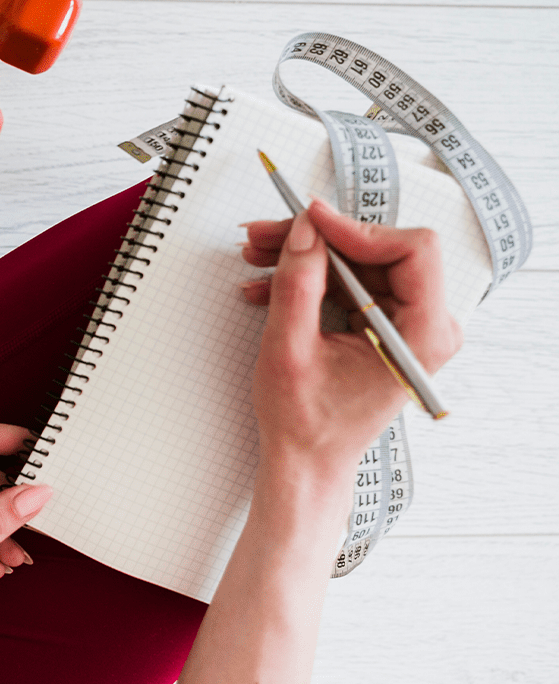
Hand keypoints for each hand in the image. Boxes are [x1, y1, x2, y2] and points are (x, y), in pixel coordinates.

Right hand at [240, 198, 462, 473]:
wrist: (306, 461)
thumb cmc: (307, 424)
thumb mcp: (290, 349)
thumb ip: (298, 283)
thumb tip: (305, 231)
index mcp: (422, 336)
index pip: (412, 251)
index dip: (357, 229)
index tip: (310, 222)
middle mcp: (426, 327)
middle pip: (380, 252)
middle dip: (319, 241)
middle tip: (267, 235)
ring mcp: (406, 327)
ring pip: (360, 264)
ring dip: (307, 258)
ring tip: (258, 258)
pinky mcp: (385, 328)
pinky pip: (351, 285)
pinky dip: (311, 279)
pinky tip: (269, 286)